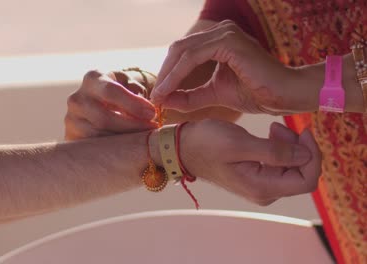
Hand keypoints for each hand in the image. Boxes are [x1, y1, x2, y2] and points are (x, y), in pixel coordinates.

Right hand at [65, 70, 156, 139]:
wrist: (100, 103)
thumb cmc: (122, 91)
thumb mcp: (130, 83)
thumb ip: (137, 91)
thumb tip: (145, 110)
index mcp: (93, 79)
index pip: (111, 91)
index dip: (133, 104)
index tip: (152, 114)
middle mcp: (77, 98)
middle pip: (104, 118)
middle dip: (131, 127)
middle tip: (152, 131)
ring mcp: (71, 119)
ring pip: (99, 136)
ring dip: (125, 141)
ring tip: (144, 140)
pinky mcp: (71, 136)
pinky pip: (94, 148)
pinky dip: (114, 150)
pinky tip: (130, 148)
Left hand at [150, 20, 320, 114]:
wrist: (284, 95)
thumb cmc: (256, 93)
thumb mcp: (214, 94)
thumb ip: (190, 95)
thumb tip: (163, 99)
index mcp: (218, 40)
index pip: (183, 52)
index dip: (167, 73)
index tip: (157, 95)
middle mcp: (221, 31)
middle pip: (178, 49)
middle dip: (163, 73)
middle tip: (154, 96)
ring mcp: (225, 33)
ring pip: (182, 52)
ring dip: (167, 75)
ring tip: (158, 96)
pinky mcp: (228, 41)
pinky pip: (193, 57)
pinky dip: (177, 74)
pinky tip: (168, 90)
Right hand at [175, 119, 320, 204]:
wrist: (183, 148)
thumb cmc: (205, 143)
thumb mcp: (240, 143)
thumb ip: (275, 152)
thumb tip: (306, 155)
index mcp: (262, 187)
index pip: (307, 180)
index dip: (313, 156)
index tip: (303, 131)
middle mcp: (264, 192)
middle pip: (302, 174)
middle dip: (300, 148)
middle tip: (279, 126)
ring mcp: (261, 186)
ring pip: (293, 168)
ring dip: (290, 146)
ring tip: (273, 128)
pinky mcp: (257, 177)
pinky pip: (281, 165)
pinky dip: (281, 148)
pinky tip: (269, 133)